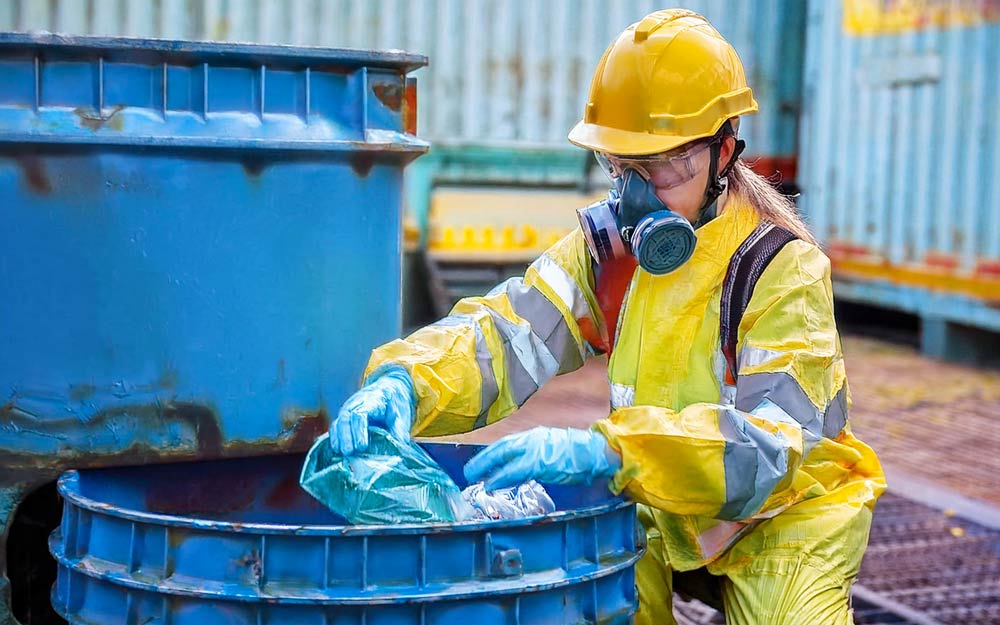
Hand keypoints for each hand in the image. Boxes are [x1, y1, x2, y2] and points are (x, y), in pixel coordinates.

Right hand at [329, 365, 414, 455]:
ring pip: (339, 422)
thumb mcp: (401, 415)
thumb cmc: (395, 403)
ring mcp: (349, 408)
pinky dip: (336, 438)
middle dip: (346, 436)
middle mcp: (357, 402)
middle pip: (346, 418)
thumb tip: (400, 449)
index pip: (360, 414)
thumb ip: (400, 431)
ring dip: (339, 438)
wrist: (390, 388)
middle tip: (349, 452)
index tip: (362, 446)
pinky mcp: (345, 416)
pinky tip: (336, 451)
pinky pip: (336, 426)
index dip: (359, 431)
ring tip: (342, 454)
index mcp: (373, 400)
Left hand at [464, 427, 621, 490]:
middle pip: (501, 448)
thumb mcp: (553, 450)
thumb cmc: (579, 455)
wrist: (596, 452)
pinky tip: (492, 484)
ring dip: (488, 468)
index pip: (507, 444)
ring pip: (505, 457)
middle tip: (468, 472)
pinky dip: (502, 476)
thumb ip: (536, 456)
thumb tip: (521, 468)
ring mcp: (536, 449)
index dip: (490, 454)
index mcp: (535, 437)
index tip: (478, 463)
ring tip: (475, 478)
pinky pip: (516, 470)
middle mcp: (533, 439)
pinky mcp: (541, 462)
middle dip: (483, 459)